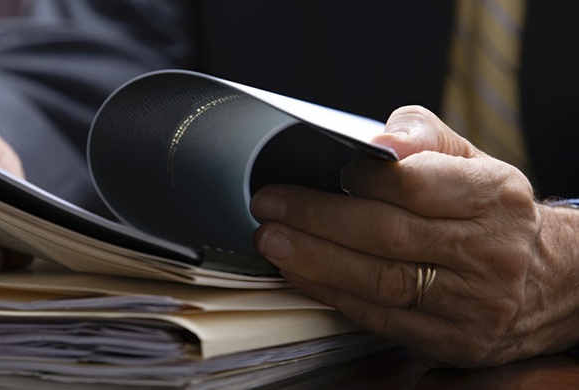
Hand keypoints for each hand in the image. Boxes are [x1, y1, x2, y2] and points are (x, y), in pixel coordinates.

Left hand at [251, 105, 578, 366]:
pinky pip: (381, 317)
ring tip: (273, 240)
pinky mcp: (455, 340)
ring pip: (380, 281)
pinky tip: (301, 273)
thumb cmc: (489, 213)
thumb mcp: (472, 160)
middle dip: (318, 219)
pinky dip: (333, 294)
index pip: (416, 184)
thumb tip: (378, 141)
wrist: (549, 281)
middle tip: (269, 206)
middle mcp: (490, 252)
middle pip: (389, 235)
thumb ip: (422, 137)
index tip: (326, 170)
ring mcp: (474, 303)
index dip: (362, 178)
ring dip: (315, 260)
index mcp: (495, 197)